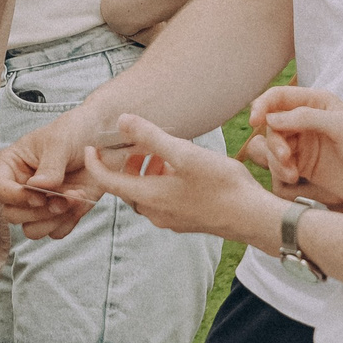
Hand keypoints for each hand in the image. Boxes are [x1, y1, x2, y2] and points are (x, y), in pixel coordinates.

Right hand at [0, 115, 109, 239]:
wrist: (105, 138)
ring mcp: (40, 202)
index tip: (39, 195)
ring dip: (53, 220)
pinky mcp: (59, 213)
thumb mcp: (60, 142)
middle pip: (12, 215)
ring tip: (73, 199)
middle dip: (38, 211)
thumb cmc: (75, 131)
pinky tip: (80, 202)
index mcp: (11, 165)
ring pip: (32, 230)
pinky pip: (56, 232)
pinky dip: (68, 222)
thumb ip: (49, 166)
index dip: (16, 197)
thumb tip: (36, 187)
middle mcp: (21, 187)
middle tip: (62, 198)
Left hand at [84, 113, 280, 246]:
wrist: (253, 217)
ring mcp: (171, 219)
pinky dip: (162, 182)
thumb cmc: (221, 185)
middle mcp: (155, 212)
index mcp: (148, 196)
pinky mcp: (186, 221)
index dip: (94, 163)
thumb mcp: (184, 154)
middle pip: (127, 187)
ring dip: (147, 172)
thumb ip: (151, 137)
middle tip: (138, 143)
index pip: (107, 181)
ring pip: (146, 193)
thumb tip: (122, 120)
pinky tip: (183, 170)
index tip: (90, 147)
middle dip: (127, 164)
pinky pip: (163, 200)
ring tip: (164, 152)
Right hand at [245, 86, 342, 210]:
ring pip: (271, 145)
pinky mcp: (299, 163)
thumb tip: (271, 118)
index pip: (279, 96)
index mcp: (316, 101)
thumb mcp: (340, 126)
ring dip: (276, 159)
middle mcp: (305, 118)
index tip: (255, 121)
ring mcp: (301, 141)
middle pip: (271, 123)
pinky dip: (280, 170)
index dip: (263, 105)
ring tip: (292, 173)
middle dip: (274, 141)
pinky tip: (294, 177)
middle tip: (285, 157)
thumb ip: (305, 117)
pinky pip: (277, 163)